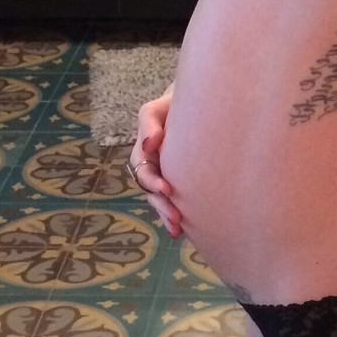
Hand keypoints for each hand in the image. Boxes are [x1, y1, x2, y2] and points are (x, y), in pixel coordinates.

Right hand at [129, 89, 182, 239]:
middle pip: (150, 190)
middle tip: (176, 217)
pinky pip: (170, 200)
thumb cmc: (172, 105)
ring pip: (159, 198)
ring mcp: (161, 173)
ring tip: (177, 228)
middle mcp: (150, 164)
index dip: (153, 181)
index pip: (143, 169)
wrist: (193, 105)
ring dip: (165, 214)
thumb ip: (150, 124)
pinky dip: (172, 216)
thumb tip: (150, 143)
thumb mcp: (156, 110)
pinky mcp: (174, 181)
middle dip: (161, 205)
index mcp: (144, 149)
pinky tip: (180, 231)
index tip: (167, 189)